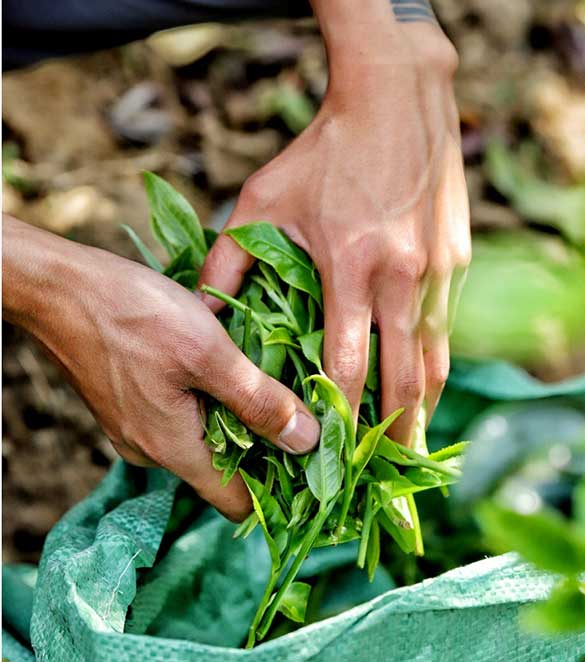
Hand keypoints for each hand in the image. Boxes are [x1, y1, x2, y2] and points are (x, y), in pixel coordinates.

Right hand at [2, 218, 319, 520]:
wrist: (62, 288)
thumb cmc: (134, 315)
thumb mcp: (209, 354)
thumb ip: (258, 400)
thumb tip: (307, 442)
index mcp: (173, 450)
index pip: (236, 501)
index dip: (280, 489)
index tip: (317, 461)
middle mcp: (152, 450)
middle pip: (224, 467)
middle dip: (265, 442)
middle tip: (306, 406)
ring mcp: (136, 427)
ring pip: (203, 436)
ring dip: (237, 413)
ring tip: (274, 377)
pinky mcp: (128, 402)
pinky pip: (180, 413)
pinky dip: (209, 396)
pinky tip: (230, 363)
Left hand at [200, 24, 470, 445]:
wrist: (395, 97)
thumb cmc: (324, 150)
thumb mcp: (263, 199)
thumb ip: (229, 260)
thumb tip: (202, 311)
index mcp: (350, 267)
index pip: (347, 365)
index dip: (339, 417)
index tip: (330, 454)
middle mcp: (402, 276)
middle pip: (403, 378)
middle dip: (392, 432)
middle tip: (383, 473)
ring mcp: (438, 267)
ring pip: (436, 356)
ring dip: (423, 405)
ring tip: (412, 443)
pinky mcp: (458, 256)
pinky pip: (446, 322)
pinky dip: (436, 359)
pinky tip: (425, 378)